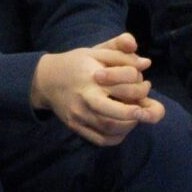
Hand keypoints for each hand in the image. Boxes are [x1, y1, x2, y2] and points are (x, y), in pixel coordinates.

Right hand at [31, 33, 164, 145]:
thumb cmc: (75, 64)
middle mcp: (84, 97)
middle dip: (137, 113)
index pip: (124, 84)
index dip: (140, 86)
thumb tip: (146, 63)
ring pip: (111, 128)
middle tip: (143, 109)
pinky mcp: (75, 126)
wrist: (45, 79)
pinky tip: (121, 127)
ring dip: (129, 125)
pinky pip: (101, 139)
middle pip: (115, 113)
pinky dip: (117, 137)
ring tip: (133, 116)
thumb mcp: (96, 52)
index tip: (145, 84)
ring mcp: (79, 114)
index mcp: (92, 76)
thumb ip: (121, 53)